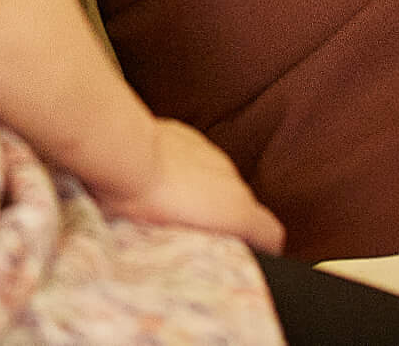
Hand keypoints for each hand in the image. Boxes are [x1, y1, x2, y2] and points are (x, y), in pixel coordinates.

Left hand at [92, 118, 285, 253]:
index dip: (262, 247)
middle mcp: (233, 181)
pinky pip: (198, 160)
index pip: (270, 233)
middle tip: (197, 236)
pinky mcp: (190, 137)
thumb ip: (206, 249)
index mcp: (237, 212)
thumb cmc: (148, 204)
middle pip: (242, 205)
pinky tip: (162, 179)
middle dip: (225, 221)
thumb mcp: (178, 244)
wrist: (128, 155)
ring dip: (206, 194)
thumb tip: (213, 260)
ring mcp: (212, 155)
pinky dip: (188, 172)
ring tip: (174, 207)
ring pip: (220, 181)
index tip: (244, 258)